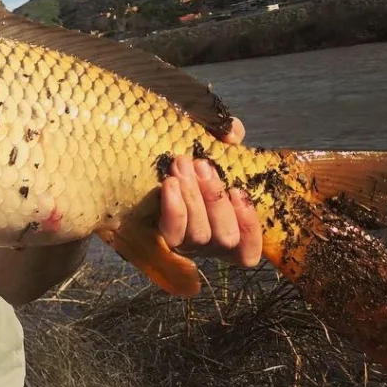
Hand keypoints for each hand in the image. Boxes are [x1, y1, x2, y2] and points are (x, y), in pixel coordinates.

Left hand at [158, 118, 262, 267]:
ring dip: (194, 198)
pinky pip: (171, 234)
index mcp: (228, 231)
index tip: (239, 191)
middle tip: (201, 165)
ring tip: (182, 165)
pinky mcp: (156, 238)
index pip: (248, 253)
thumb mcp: (210, 141)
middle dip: (215, 200)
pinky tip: (172, 184)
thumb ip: (227, 133)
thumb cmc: (184, 156)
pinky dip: (176, 210)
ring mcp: (182, 245)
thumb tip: (231, 133)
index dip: (249, 227)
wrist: (137, 158)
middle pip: (223, 239)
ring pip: (198, 235)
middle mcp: (207, 246)